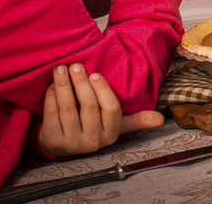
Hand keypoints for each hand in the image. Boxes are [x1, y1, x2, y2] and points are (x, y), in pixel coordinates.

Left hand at [39, 64, 163, 156]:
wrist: (64, 145)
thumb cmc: (94, 126)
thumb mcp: (115, 125)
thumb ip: (136, 119)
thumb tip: (161, 119)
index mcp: (111, 133)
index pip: (111, 109)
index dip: (103, 90)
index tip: (95, 73)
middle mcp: (92, 141)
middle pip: (88, 106)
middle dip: (81, 82)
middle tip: (76, 65)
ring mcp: (71, 142)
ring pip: (68, 108)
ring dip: (63, 86)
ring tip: (61, 69)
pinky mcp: (53, 141)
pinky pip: (51, 114)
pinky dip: (51, 97)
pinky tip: (52, 85)